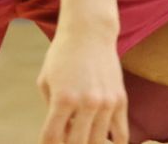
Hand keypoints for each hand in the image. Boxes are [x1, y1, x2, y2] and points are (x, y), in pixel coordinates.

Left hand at [37, 26, 128, 143]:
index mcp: (63, 98)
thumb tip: (60, 134)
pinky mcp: (121, 101)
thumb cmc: (61, 57)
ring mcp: (106, 104)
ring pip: (100, 143)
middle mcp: (86, 104)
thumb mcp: (45, 81)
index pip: (53, 136)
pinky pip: (121, 135)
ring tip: (81, 139)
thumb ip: (51, 109)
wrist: (89, 35)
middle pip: (77, 143)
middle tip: (64, 142)